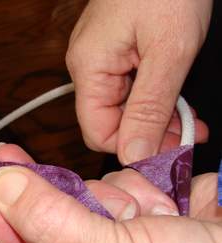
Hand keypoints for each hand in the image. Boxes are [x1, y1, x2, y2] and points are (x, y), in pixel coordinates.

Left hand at [0, 143, 221, 242]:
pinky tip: (174, 206)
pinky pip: (139, 183)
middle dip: (46, 193)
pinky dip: (150, 186)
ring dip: (118, 196)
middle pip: (60, 220)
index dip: (3, 224)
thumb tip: (3, 190)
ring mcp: (143, 241)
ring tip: (152, 218)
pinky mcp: (169, 212)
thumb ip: (55, 226)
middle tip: (5, 157)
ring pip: (100, 195)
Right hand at [66, 0, 211, 163]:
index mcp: (89, 68)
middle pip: (110, 121)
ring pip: (122, 107)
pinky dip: (154, 97)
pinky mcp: (114, 52)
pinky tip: (177, 100)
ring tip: (190, 118)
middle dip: (149, 133)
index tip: (169, 151)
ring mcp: (100, 59)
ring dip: (156, 117)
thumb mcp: (169, 52)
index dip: (132, 146)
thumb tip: (134, 154)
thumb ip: (150, 108)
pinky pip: (128, 88)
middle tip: (188, 135)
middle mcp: (87, 67)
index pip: (97, 131)